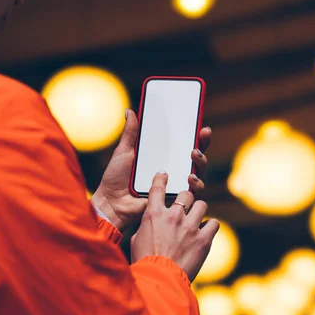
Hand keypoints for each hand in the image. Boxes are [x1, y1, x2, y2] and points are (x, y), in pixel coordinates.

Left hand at [91, 109, 211, 231]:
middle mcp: (171, 170)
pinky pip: (192, 192)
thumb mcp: (123, 152)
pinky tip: (190, 176)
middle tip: (201, 134)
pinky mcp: (174, 199)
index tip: (200, 123)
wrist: (111, 203)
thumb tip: (130, 111)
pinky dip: (196, 183)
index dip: (194, 134)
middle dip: (203, 143)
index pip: (182, 143)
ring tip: (194, 154)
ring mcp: (174, 184)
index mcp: (160, 157)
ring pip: (198, 172)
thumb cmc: (115, 179)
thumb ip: (130, 133)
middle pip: (195, 156)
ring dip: (201, 162)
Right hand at [130, 173, 219, 281]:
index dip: (161, 179)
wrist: (159, 279)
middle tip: (186, 207)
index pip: (157, 188)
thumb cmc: (144, 262)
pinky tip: (205, 233)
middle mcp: (174, 216)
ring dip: (199, 211)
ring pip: (202, 205)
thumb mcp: (136, 241)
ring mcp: (190, 227)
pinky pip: (214, 223)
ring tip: (196, 220)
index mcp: (154, 215)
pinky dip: (210, 227)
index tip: (164, 175)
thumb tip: (148, 226)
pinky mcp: (204, 239)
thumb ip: (145, 228)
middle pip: (186, 194)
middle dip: (187, 199)